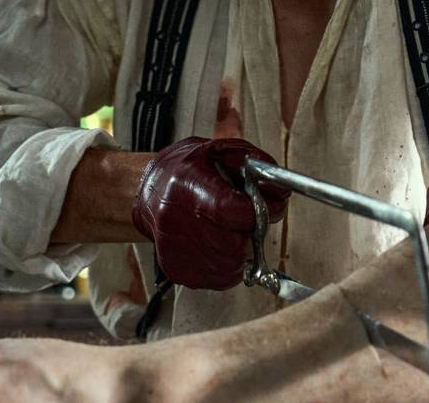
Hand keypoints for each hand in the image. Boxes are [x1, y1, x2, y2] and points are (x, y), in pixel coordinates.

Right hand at [131, 136, 290, 289]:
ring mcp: (175, 251)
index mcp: (188, 186)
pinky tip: (217, 244)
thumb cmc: (185, 170)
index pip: (232, 211)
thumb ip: (256, 166)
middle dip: (249, 231)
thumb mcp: (221, 151)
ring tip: (228, 229)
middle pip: (235, 243)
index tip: (266, 207)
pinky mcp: (178, 271)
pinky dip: (227, 264)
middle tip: (243, 218)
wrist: (146, 192)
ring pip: (231, 265)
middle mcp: (177, 222)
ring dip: (240, 249)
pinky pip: (219, 278)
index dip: (258, 212)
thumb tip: (281, 191)